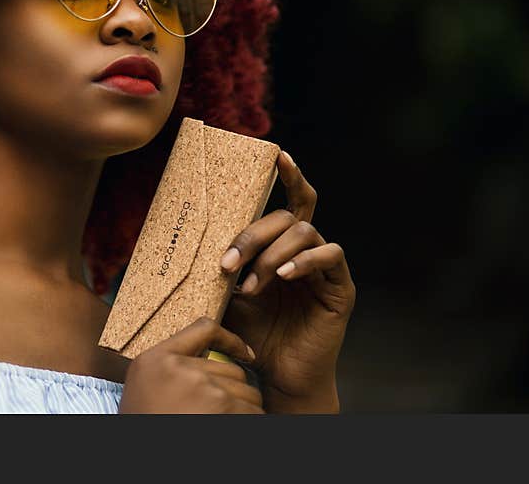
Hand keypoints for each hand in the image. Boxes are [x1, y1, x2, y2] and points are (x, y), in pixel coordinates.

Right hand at [118, 317, 264, 413]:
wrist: (142, 463)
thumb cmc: (147, 424)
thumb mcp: (146, 388)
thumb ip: (173, 369)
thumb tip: (218, 362)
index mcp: (155, 359)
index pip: (203, 329)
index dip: (231, 340)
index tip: (246, 353)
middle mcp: (178, 367)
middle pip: (232, 369)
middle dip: (236, 392)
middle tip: (219, 415)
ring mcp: (201, 385)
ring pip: (248, 392)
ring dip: (245, 410)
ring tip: (220, 423)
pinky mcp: (221, 406)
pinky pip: (254, 411)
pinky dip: (250, 421)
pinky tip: (230, 427)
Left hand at [218, 150, 355, 412]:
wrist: (277, 373)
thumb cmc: (252, 333)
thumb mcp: (227, 294)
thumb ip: (222, 266)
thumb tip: (186, 243)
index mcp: (282, 246)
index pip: (289, 202)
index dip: (288, 175)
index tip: (276, 154)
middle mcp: (305, 250)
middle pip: (286, 217)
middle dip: (253, 235)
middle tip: (227, 262)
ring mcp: (325, 267)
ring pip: (304, 232)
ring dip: (271, 255)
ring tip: (252, 286)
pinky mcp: (341, 287)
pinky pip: (330, 255)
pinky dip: (305, 260)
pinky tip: (285, 275)